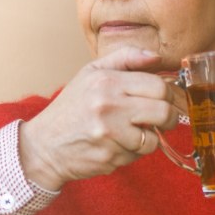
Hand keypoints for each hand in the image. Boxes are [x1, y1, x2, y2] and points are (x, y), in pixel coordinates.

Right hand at [19, 47, 182, 189]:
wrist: (44, 145)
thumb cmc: (72, 107)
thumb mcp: (91, 72)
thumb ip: (126, 58)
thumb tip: (157, 57)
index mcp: (106, 81)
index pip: (158, 86)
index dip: (168, 94)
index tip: (165, 99)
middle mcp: (108, 106)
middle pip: (164, 112)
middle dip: (169, 117)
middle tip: (162, 118)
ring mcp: (109, 134)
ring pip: (154, 139)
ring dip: (150, 138)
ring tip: (134, 132)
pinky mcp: (109, 157)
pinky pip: (138, 156)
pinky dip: (133, 152)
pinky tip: (118, 144)